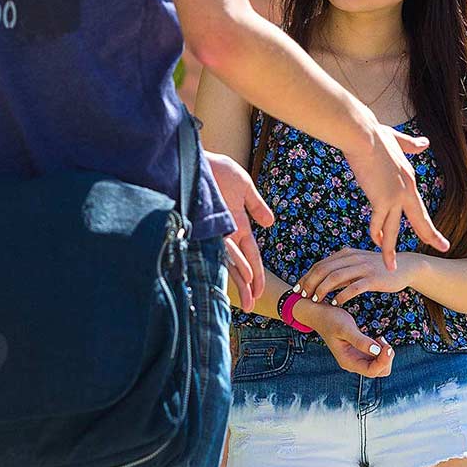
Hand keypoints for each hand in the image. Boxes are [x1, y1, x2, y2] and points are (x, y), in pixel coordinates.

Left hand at [206, 150, 271, 308]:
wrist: (196, 160)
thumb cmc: (217, 171)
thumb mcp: (244, 187)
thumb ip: (257, 206)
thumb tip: (270, 223)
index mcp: (239, 226)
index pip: (251, 255)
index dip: (257, 274)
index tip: (260, 292)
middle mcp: (227, 234)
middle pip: (240, 265)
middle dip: (247, 286)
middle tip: (251, 306)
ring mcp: (216, 232)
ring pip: (231, 262)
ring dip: (241, 279)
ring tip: (247, 297)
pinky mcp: (205, 227)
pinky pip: (221, 248)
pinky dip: (232, 261)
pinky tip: (240, 274)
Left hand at [296, 247, 409, 307]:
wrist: (405, 267)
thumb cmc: (379, 268)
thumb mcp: (358, 264)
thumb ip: (342, 270)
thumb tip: (322, 280)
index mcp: (346, 254)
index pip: (320, 264)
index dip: (306, 276)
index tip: (298, 288)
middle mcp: (352, 258)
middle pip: (324, 269)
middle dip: (310, 283)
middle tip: (302, 296)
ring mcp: (363, 267)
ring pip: (335, 277)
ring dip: (322, 289)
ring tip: (316, 300)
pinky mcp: (373, 279)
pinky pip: (353, 288)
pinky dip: (341, 296)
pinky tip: (335, 304)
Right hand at [302, 300, 392, 377]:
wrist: (321, 315)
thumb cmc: (331, 320)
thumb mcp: (345, 328)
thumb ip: (360, 340)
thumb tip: (376, 350)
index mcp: (348, 361)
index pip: (372, 371)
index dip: (384, 361)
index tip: (389, 346)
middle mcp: (353, 363)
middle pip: (379, 371)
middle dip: (386, 358)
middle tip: (381, 339)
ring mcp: (357, 358)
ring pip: (379, 365)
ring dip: (384, 354)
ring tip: (379, 338)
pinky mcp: (360, 352)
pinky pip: (377, 357)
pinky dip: (381, 350)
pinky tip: (377, 338)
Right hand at [344, 123, 449, 272]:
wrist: (363, 135)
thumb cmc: (375, 136)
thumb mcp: (397, 140)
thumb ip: (411, 145)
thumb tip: (425, 143)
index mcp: (409, 180)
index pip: (418, 207)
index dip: (424, 220)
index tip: (432, 231)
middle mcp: (407, 190)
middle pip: (421, 220)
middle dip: (431, 236)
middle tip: (443, 248)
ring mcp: (396, 196)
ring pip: (395, 229)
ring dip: (392, 250)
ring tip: (392, 267)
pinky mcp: (381, 199)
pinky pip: (378, 224)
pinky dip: (376, 235)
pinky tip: (376, 245)